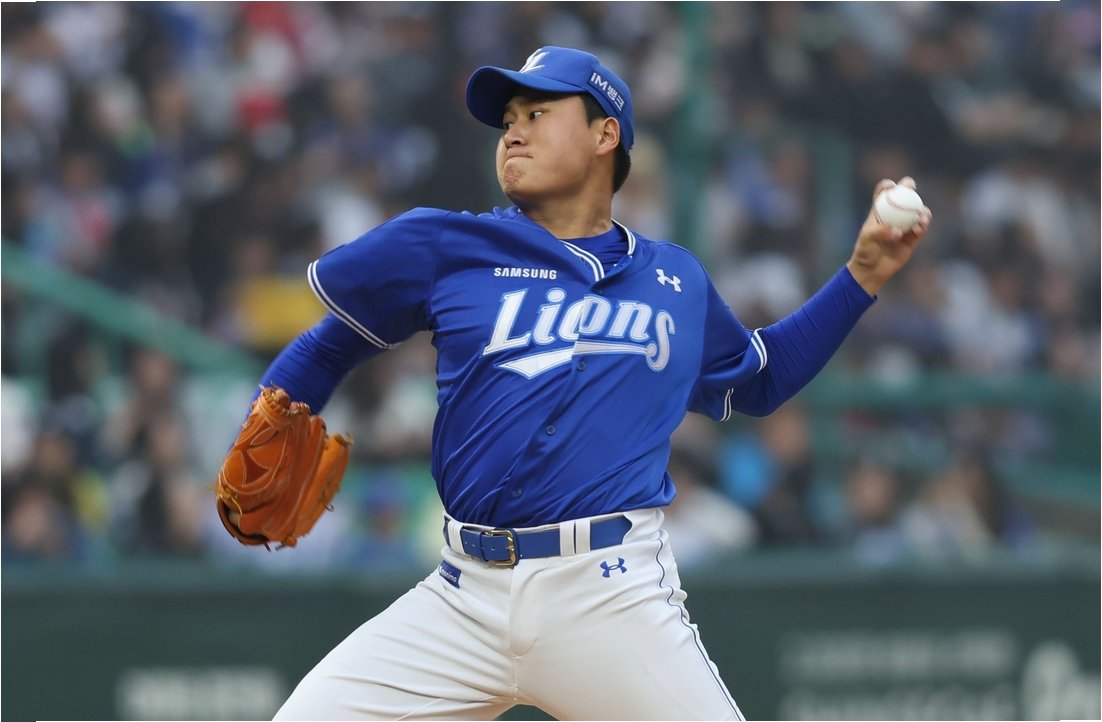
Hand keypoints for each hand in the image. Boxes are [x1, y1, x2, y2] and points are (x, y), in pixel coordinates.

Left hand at [846, 177, 931, 296]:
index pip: (883, 194)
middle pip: (903, 198)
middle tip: (911, 187)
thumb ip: (881, 232)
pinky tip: (919, 228)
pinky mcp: (912, 239)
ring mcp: (904, 227)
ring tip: (920, 216)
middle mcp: (893, 217)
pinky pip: (920, 228)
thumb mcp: (868, 239)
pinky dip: (922, 226)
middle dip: (908, 188)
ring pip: (916, 212)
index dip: (888, 186)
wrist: (872, 271)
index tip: (892, 186)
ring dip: (921, 209)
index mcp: (879, 213)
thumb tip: (897, 231)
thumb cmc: (865, 252)